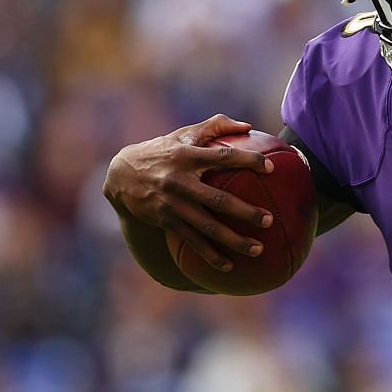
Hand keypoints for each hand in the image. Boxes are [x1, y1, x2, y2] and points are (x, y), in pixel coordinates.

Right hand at [103, 114, 273, 270]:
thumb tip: (248, 126)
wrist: (121, 174)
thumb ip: (215, 125)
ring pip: (206, 226)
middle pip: (217, 199)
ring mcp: (173, 204)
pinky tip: (229, 266)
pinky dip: (210, 255)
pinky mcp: (166, 221)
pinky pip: (192, 241)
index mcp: (187, 156)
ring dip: (233, 240)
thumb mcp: (183, 134)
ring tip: (258, 249)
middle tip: (269, 220)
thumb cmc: (163, 151)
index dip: (247, 161)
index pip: (222, 157)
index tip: (271, 168)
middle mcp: (180, 181)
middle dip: (244, 212)